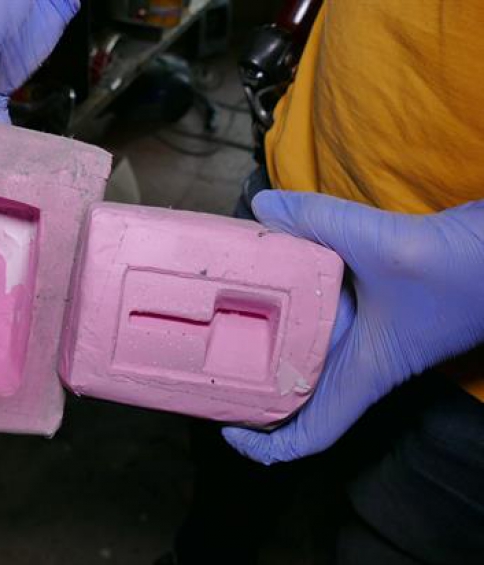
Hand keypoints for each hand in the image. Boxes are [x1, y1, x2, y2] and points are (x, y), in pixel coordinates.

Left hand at [223, 191, 483, 464]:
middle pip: (299, 401)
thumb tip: (262, 206)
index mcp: (361, 373)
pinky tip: (276, 280)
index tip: (228, 432)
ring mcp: (370, 336)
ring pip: (310, 360)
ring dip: (273, 351)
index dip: (266, 447)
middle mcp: (361, 363)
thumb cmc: (464, 269)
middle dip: (256, 396)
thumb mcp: (380, 242)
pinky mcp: (376, 308)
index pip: (310, 436)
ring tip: (228, 329)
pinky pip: (325, 322)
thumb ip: (318, 220)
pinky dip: (298, 310)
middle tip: (211, 372)